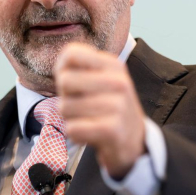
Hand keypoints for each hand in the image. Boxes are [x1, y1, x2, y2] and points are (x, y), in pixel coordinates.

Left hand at [54, 42, 145, 179]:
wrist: (134, 141)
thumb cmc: (109, 107)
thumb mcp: (101, 80)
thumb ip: (78, 67)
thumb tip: (61, 64)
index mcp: (114, 65)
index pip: (71, 53)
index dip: (62, 69)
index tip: (74, 82)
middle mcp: (119, 81)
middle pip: (64, 80)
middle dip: (65, 96)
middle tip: (81, 105)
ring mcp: (118, 106)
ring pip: (65, 107)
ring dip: (70, 118)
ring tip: (88, 120)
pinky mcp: (112, 130)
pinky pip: (72, 128)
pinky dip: (76, 135)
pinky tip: (91, 135)